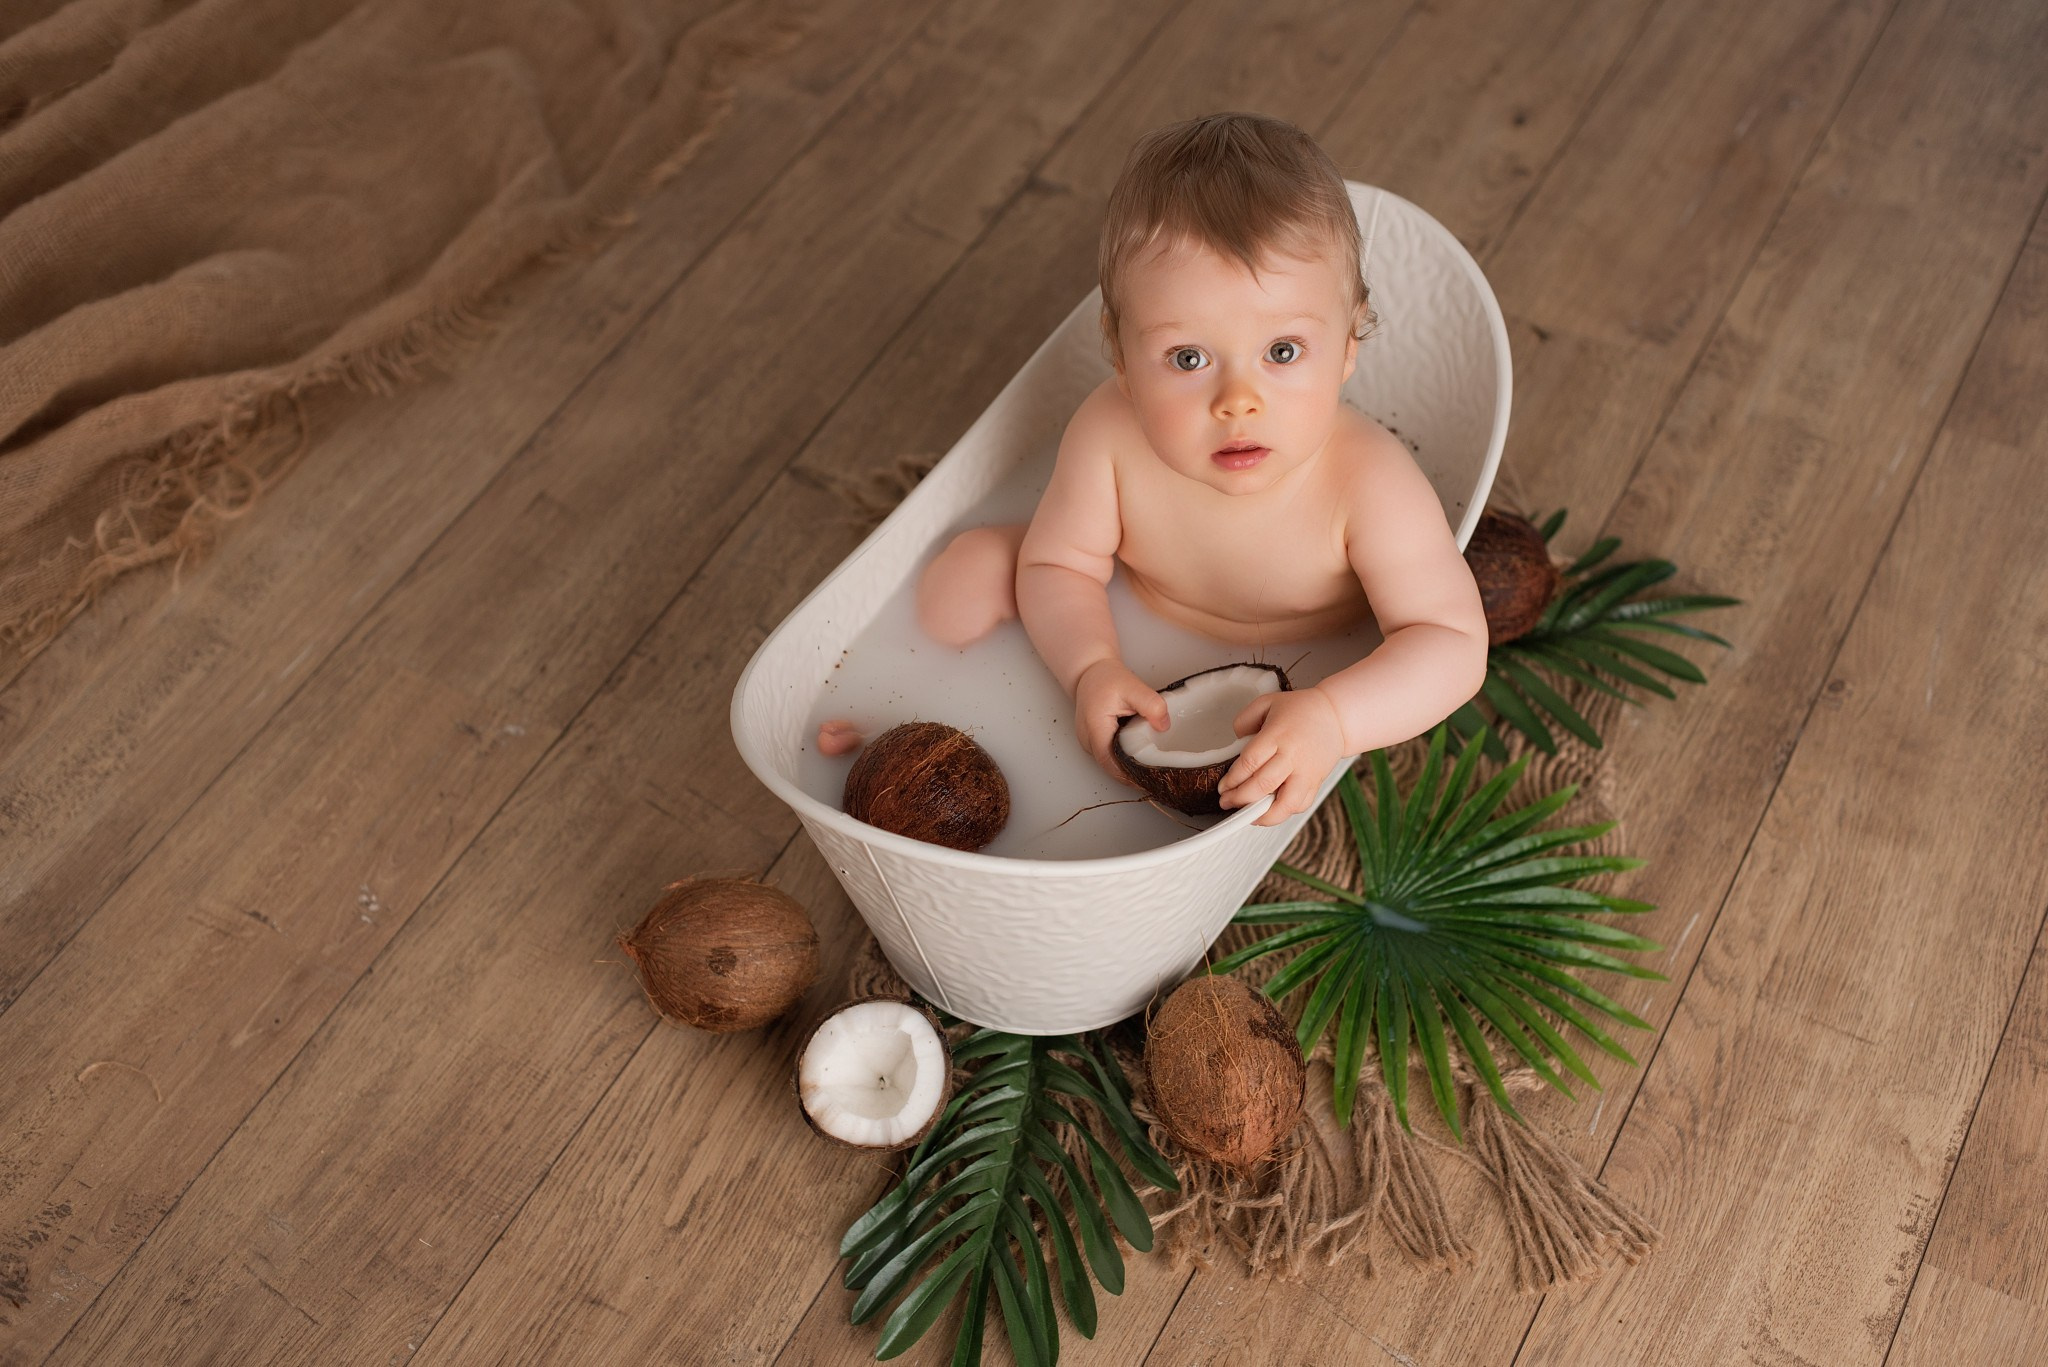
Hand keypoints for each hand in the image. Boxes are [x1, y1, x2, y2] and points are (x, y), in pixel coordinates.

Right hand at [1073, 658, 1169, 785]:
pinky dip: (1124, 759)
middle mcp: (1088, 739)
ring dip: (1128, 768)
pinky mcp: (1094, 742)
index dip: (1129, 775)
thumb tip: (1164, 726)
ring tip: (1151, 771)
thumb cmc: (1106, 678)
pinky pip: (1109, 756)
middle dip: (1131, 776)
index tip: (1149, 781)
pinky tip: (1140, 758)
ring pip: (1109, 763)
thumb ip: (1151, 705)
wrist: (1091, 672)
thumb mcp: (1132, 686)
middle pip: (1110, 767)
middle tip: (1156, 779)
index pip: (1110, 762)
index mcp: (1095, 728)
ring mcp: (1089, 742)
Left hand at [1218, 686, 1346, 826]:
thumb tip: (1235, 744)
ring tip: (1248, 816)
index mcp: (1278, 736)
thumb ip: (1244, 721)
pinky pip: (1300, 806)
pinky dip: (1283, 814)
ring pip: (1284, 804)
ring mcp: (1306, 773)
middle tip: (1227, 802)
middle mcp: (1293, 757)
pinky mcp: (1316, 782)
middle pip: (1262, 786)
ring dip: (1262, 815)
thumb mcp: (1266, 703)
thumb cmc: (1300, 709)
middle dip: (1239, 799)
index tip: (1223, 787)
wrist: (1335, 716)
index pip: (1250, 763)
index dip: (1232, 779)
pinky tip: (1269, 812)